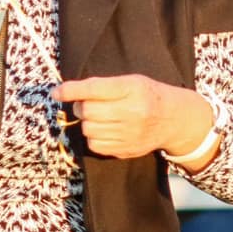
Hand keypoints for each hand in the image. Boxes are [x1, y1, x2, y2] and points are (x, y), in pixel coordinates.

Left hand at [55, 75, 209, 160]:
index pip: (94, 89)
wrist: (174, 120)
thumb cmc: (147, 96)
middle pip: (87, 111)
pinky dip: (94, 137)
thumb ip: (102, 86)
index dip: (71, 90)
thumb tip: (65, 93)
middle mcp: (132, 111)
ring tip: (100, 118)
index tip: (57, 92)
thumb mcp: (131, 82)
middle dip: (82, 107)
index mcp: (132, 89)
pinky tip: (106, 130)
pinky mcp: (126, 149)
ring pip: (89, 129)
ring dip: (88, 123)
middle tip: (89, 105)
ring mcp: (130, 133)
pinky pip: (95, 145)